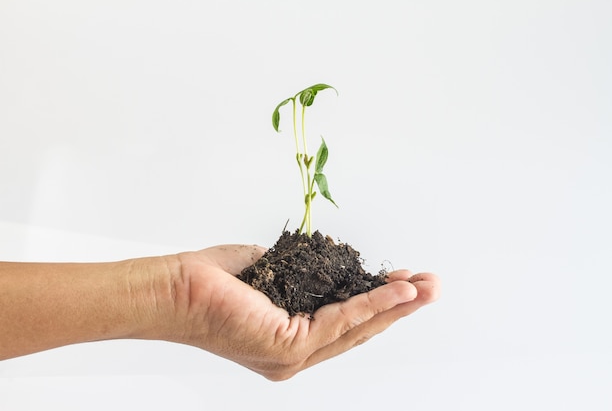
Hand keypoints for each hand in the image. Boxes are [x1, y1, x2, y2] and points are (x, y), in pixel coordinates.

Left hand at [165, 245, 439, 380]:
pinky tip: (399, 288)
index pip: (346, 324)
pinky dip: (372, 303)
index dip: (379, 303)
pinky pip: (340, 320)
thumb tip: (332, 262)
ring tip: (428, 287)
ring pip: (357, 328)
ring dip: (397, 305)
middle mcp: (295, 355)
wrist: (172, 290)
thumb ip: (306, 276)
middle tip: (433, 287)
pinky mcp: (286, 347)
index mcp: (291, 339)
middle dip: (401, 307)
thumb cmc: (214, 281)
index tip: (405, 282)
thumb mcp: (273, 272)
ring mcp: (292, 356)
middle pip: (360, 331)